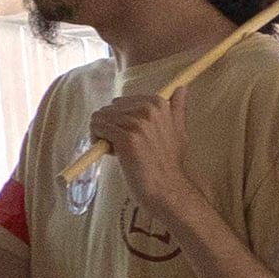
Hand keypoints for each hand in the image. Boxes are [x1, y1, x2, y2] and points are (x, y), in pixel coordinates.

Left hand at [88, 84, 197, 216]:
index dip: (121, 120)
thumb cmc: (170, 163)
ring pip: (100, 117)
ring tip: (117, 151)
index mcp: (159, 104)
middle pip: (109, 109)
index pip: (122, 102)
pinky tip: (110, 153)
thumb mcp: (179, 131)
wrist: (167, 188)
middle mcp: (148, 109)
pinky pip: (97, 127)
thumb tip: (181, 88)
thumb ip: (177, 109)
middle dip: (111, 126)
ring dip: (102, 134)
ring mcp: (137, 123)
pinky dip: (97, 140)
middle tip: (122, 146)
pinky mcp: (125, 137)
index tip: (129, 136)